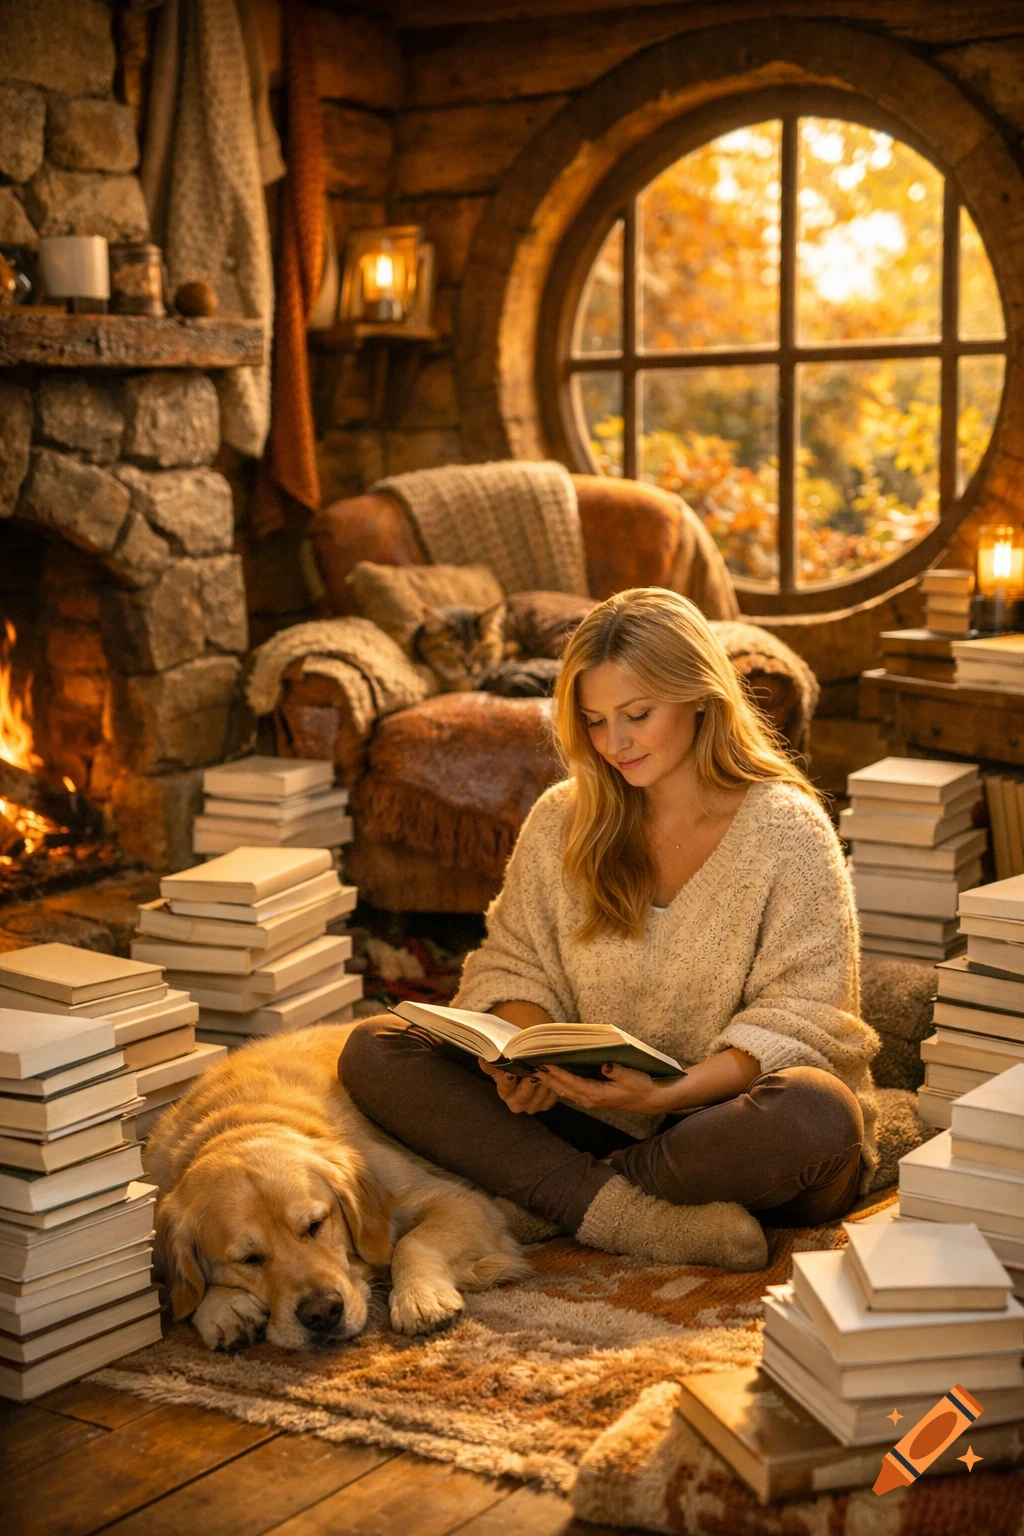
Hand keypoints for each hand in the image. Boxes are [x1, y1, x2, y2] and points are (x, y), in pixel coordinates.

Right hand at [478, 1058, 559, 1114]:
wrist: (531, 1065)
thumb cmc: (515, 1060)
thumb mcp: (504, 1059)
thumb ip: (494, 1061)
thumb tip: (483, 1058)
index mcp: (504, 1091)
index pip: (504, 1087)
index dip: (508, 1080)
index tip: (511, 1072)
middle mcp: (516, 1102)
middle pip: (522, 1096)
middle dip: (529, 1084)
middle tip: (534, 1072)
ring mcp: (531, 1106)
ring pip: (538, 1098)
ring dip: (544, 1085)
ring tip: (547, 1071)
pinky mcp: (544, 1105)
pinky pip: (550, 1100)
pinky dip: (553, 1090)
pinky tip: (555, 1078)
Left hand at [537, 1061, 665, 1114]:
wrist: (649, 1100)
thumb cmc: (642, 1087)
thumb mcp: (633, 1078)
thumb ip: (618, 1072)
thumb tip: (605, 1065)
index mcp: (597, 1094)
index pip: (571, 1082)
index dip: (556, 1073)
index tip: (542, 1064)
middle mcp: (589, 1099)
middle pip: (562, 1087)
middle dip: (545, 1077)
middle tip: (528, 1065)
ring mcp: (589, 1099)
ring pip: (563, 1090)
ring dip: (548, 1081)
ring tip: (533, 1069)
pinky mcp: (591, 1096)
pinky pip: (569, 1090)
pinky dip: (557, 1083)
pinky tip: (549, 1076)